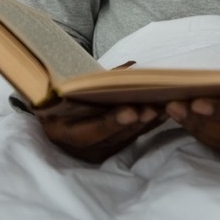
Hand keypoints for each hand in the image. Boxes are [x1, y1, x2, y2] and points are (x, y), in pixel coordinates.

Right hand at [34, 61, 166, 162]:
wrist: (55, 113)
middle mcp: (80, 147)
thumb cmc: (61, 96)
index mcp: (61, 131)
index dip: (110, 122)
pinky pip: (131, 138)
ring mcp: (97, 151)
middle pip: (111, 137)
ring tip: (164, 107)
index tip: (130, 111)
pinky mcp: (111, 150)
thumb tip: (131, 68)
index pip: (87, 132)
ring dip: (146, 124)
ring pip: (125, 138)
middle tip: (154, 108)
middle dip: (135, 122)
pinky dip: (147, 125)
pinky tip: (163, 113)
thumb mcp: (69, 88)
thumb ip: (97, 81)